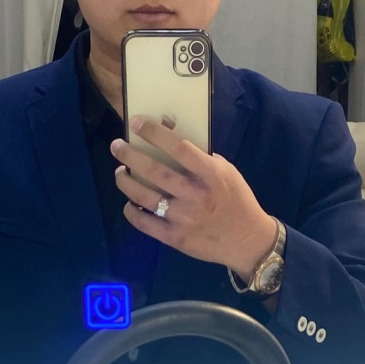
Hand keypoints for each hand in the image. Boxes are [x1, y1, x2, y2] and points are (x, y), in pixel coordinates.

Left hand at [111, 115, 277, 279]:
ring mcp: (184, 218)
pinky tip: (129, 201)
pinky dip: (131, 211)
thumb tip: (171, 140)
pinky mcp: (175, 238)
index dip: (155, 133)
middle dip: (130, 155)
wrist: (248, 240)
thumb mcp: (227, 171)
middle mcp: (195, 195)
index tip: (137, 123)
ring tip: (119, 172)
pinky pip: (144, 223)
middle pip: (154, 171)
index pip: (179, 147)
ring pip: (144, 197)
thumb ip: (201, 158)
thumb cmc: (237, 199)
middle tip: (116, 145)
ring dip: (125, 181)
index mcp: (211, 174)